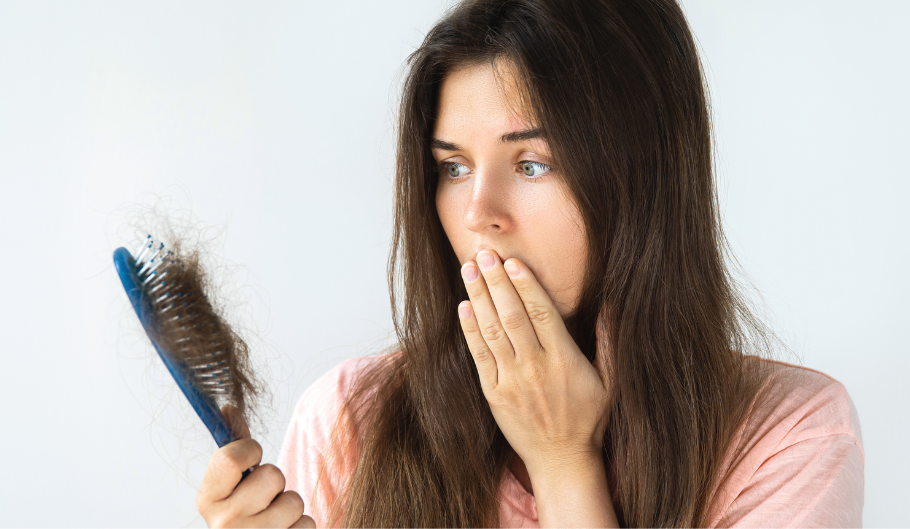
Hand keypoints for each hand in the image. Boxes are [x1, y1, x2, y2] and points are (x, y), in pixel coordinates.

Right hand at [196, 405, 315, 527]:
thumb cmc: (244, 513)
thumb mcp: (232, 483)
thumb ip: (235, 446)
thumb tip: (229, 408)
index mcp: (207, 499)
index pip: (230, 458)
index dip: (250, 449)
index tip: (254, 456)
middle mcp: (224, 523)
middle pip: (272, 476)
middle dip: (276, 483)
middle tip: (265, 497)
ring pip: (294, 501)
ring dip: (290, 507)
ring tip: (276, 518)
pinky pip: (307, 524)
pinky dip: (301, 527)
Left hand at [457, 250, 610, 476]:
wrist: (561, 461)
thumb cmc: (588, 419)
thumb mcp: (610, 382)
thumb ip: (609, 342)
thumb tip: (613, 304)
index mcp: (564, 360)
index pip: (542, 313)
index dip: (526, 285)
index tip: (514, 261)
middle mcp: (535, 368)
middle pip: (512, 316)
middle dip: (496, 282)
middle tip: (484, 253)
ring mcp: (511, 381)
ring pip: (492, 331)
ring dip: (478, 297)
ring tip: (469, 269)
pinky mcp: (493, 394)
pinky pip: (479, 356)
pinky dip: (470, 330)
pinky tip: (464, 307)